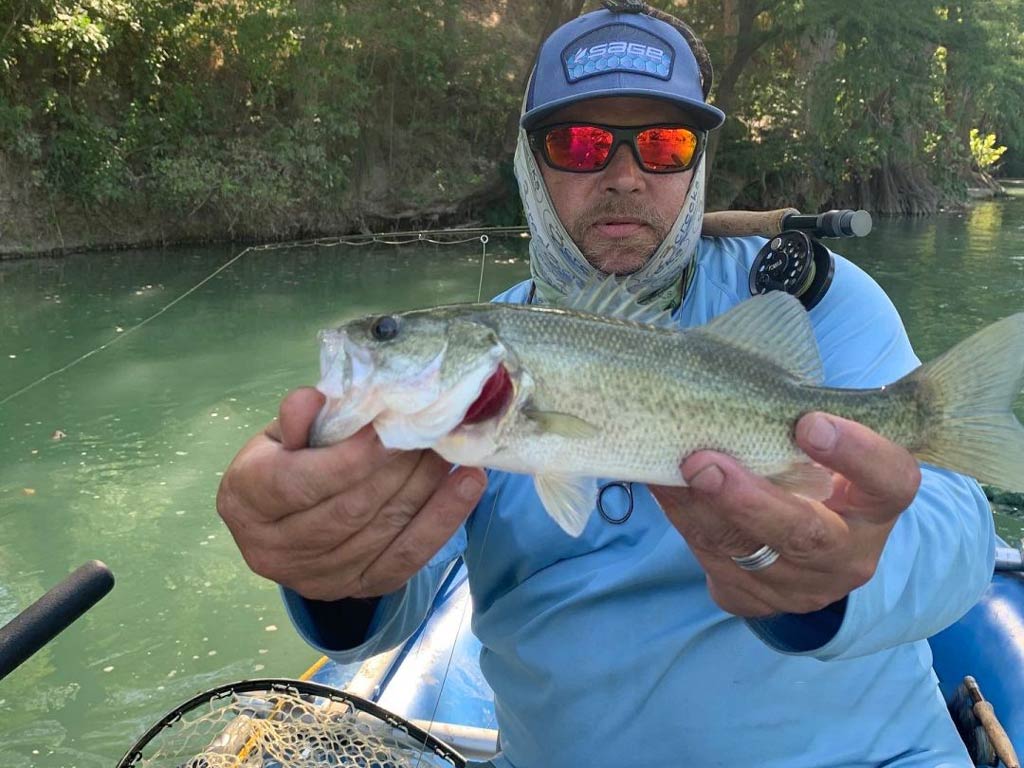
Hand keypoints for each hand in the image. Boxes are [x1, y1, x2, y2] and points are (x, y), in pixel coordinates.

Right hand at [216, 388, 486, 600]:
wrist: (286, 518)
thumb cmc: (286, 460)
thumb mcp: (282, 432)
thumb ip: (299, 417)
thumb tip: (314, 400)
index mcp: (245, 501)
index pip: (298, 484)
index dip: (346, 459)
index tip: (387, 429)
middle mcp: (273, 550)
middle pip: (347, 511)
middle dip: (395, 469)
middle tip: (431, 429)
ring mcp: (316, 578)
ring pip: (382, 533)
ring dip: (424, 487)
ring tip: (452, 449)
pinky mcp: (358, 589)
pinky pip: (407, 557)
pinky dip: (443, 519)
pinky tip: (469, 483)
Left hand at [648, 412, 920, 616]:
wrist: (799, 546)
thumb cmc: (808, 469)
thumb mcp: (823, 448)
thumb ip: (800, 421)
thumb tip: (735, 380)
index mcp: (877, 505)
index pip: (888, 480)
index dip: (855, 453)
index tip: (809, 423)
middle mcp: (848, 554)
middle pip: (806, 534)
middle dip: (750, 500)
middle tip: (705, 463)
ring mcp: (801, 587)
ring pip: (743, 551)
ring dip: (699, 509)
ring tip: (668, 469)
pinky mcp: (756, 601)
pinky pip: (713, 564)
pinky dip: (684, 520)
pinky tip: (663, 488)